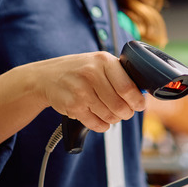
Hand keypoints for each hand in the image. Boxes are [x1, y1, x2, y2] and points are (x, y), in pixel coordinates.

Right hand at [29, 51, 145, 131]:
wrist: (46, 77)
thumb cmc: (79, 70)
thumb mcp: (99, 63)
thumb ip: (120, 74)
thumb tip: (142, 93)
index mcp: (104, 61)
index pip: (128, 87)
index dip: (137, 101)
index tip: (139, 105)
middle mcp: (91, 74)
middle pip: (120, 105)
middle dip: (126, 113)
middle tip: (125, 112)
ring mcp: (80, 91)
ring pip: (109, 116)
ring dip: (114, 119)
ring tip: (110, 113)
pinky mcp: (73, 106)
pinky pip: (96, 124)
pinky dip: (102, 125)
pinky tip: (99, 118)